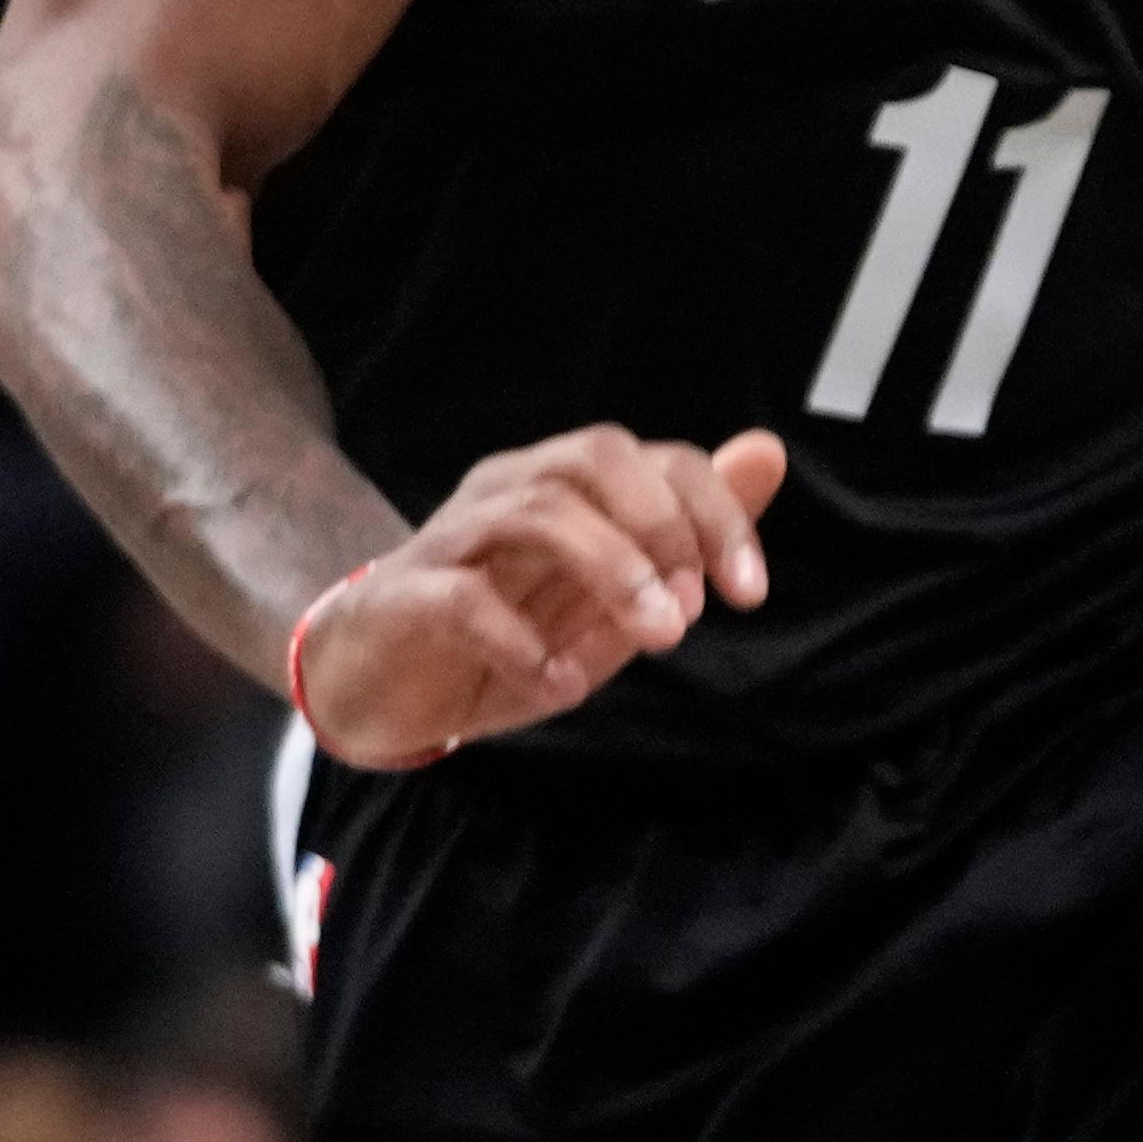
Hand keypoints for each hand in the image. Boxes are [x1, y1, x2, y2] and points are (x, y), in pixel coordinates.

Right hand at [294, 422, 782, 768]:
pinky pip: (464, 597)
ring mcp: (452, 536)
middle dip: (665, 526)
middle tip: (691, 611)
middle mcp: (510, 489)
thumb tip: (766, 452)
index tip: (748, 594)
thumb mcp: (611, 598)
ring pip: (539, 511)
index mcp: (567, 485)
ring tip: (654, 639)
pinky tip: (557, 686)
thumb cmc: (508, 639)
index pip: (660, 459)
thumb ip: (684, 537)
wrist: (376, 689)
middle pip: (597, 456)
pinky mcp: (404, 595)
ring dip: (613, 572)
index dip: (718, 516)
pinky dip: (522, 643)